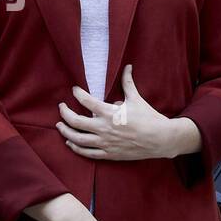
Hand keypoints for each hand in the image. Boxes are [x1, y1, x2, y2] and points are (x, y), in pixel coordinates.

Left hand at [57, 64, 192, 160]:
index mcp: (109, 113)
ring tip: (60, 125)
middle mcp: (104, 129)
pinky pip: (87, 153)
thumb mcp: (136, 98)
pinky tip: (70, 143)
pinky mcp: (109, 154)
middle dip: (64, 113)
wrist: (161, 139)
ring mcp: (105, 143)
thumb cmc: (149, 118)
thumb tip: (128, 66)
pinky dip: (76, 148)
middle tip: (61, 107)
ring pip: (77, 139)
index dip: (77, 94)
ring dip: (65, 132)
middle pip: (75, 121)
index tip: (74, 90)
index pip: (86, 101)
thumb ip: (128, 82)